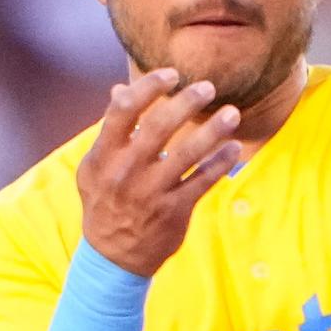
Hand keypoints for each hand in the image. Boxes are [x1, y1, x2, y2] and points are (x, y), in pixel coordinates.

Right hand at [76, 68, 244, 275]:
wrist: (114, 256)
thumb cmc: (106, 202)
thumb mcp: (96, 167)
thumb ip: (111, 130)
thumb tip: (119, 89)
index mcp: (104, 155)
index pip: (124, 110)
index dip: (148, 87)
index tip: (171, 74)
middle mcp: (127, 171)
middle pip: (159, 127)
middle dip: (187, 102)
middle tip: (208, 87)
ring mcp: (152, 192)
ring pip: (187, 153)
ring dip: (213, 130)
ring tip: (232, 114)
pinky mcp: (174, 210)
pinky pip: (203, 180)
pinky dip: (220, 163)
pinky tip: (234, 149)